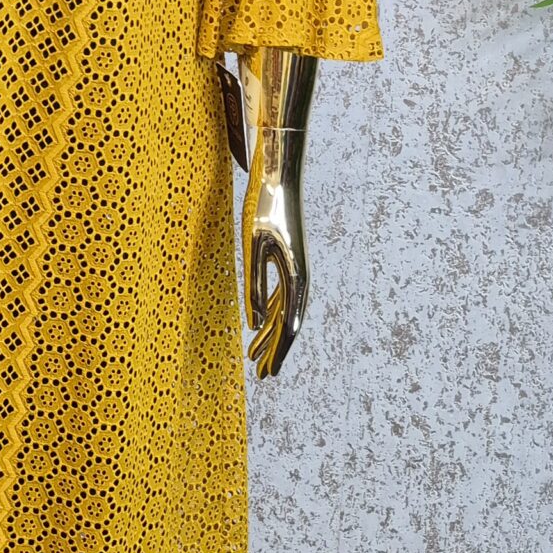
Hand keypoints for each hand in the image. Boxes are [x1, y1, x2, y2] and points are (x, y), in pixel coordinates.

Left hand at [242, 143, 308, 378]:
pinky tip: (258, 324)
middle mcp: (300, 278)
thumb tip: (252, 323)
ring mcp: (295, 269)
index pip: (288, 326)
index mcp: (296, 278)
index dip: (278, 352)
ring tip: (254, 355)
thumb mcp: (253, 247)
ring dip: (269, 334)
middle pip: (287, 324)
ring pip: (282, 312)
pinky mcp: (287, 260)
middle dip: (274, 351)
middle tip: (261, 376)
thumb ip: (254, 285)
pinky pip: (279, 296)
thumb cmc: (264, 209)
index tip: (268, 374)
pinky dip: (268, 313)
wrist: (280, 176)